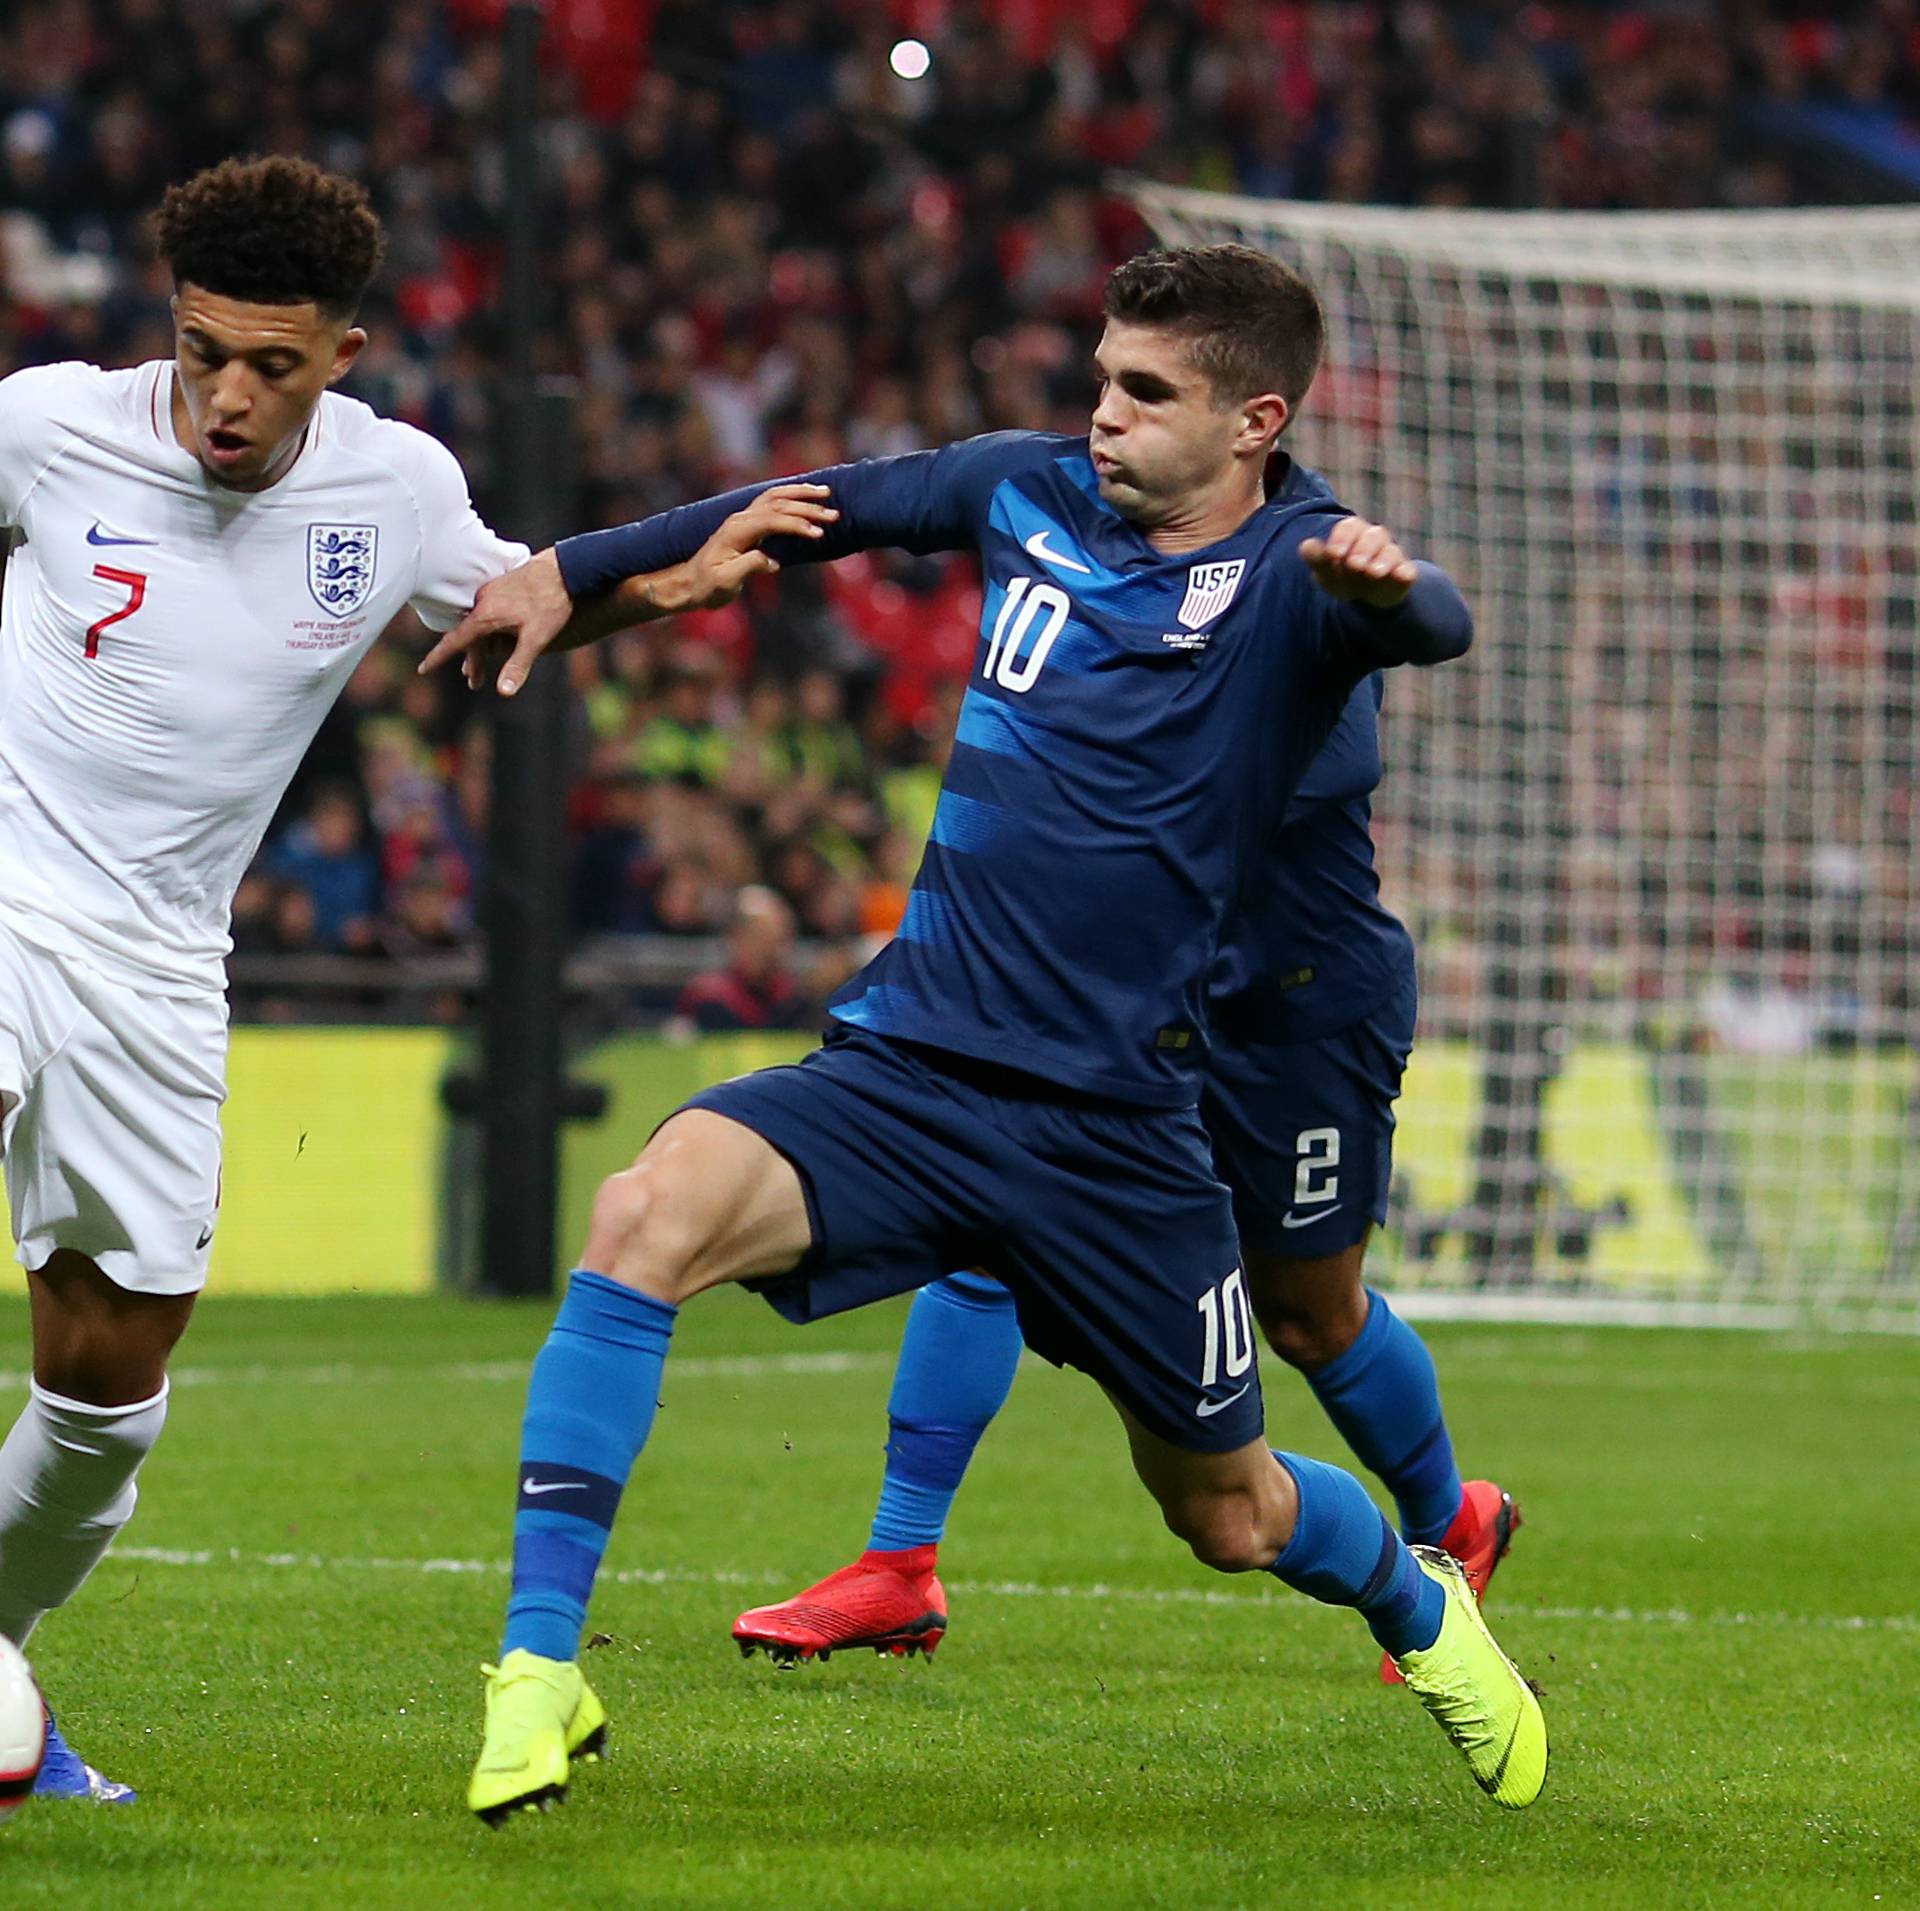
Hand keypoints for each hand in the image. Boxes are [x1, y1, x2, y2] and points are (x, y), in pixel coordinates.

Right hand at [417, 547, 572, 696]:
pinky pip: (485, 612)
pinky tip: (493, 635)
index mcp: (485, 614)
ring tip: (483, 665)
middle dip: (471, 661)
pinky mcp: (501, 587)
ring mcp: (491, 592)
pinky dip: (486, 629)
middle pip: (469, 636)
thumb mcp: (536, 638)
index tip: (422, 669)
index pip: (455, 641)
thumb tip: (504, 693)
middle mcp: (482, 601)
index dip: (438, 657)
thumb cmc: (551, 603)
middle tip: (474, 683)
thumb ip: (518, 665)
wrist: (565, 568)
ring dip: (479, 645)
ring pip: (478, 624)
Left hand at [670, 483, 838, 609]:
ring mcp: (743, 518)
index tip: (818, 534)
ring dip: (802, 494)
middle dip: (807, 507)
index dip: (796, 524)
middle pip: (778, 503)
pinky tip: (806, 495)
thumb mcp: (726, 581)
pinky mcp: (748, 523)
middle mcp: (740, 518)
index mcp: (736, 530)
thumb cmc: (708, 586)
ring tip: (826, 492)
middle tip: (834, 514)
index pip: (772, 519)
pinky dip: (792, 496)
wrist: (691, 583)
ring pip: (776, 497)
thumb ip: (749, 567)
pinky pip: (772, 502)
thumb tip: (773, 561)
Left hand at [1298, 517, 1417, 607]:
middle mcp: (1375, 539)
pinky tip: (1401, 575)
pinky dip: (1405, 572)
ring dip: (1382, 560)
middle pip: (1373, 536)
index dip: (1341, 539)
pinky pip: (1407, 570)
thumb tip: (1305, 545)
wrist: (1366, 597)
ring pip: (1390, 551)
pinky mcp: (1404, 573)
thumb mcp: (1326, 571)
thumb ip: (1317, 558)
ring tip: (1373, 572)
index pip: (1349, 527)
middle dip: (1363, 549)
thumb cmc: (1343, 576)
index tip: (1332, 554)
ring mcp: (1391, 555)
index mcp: (1353, 533)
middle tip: (1353, 564)